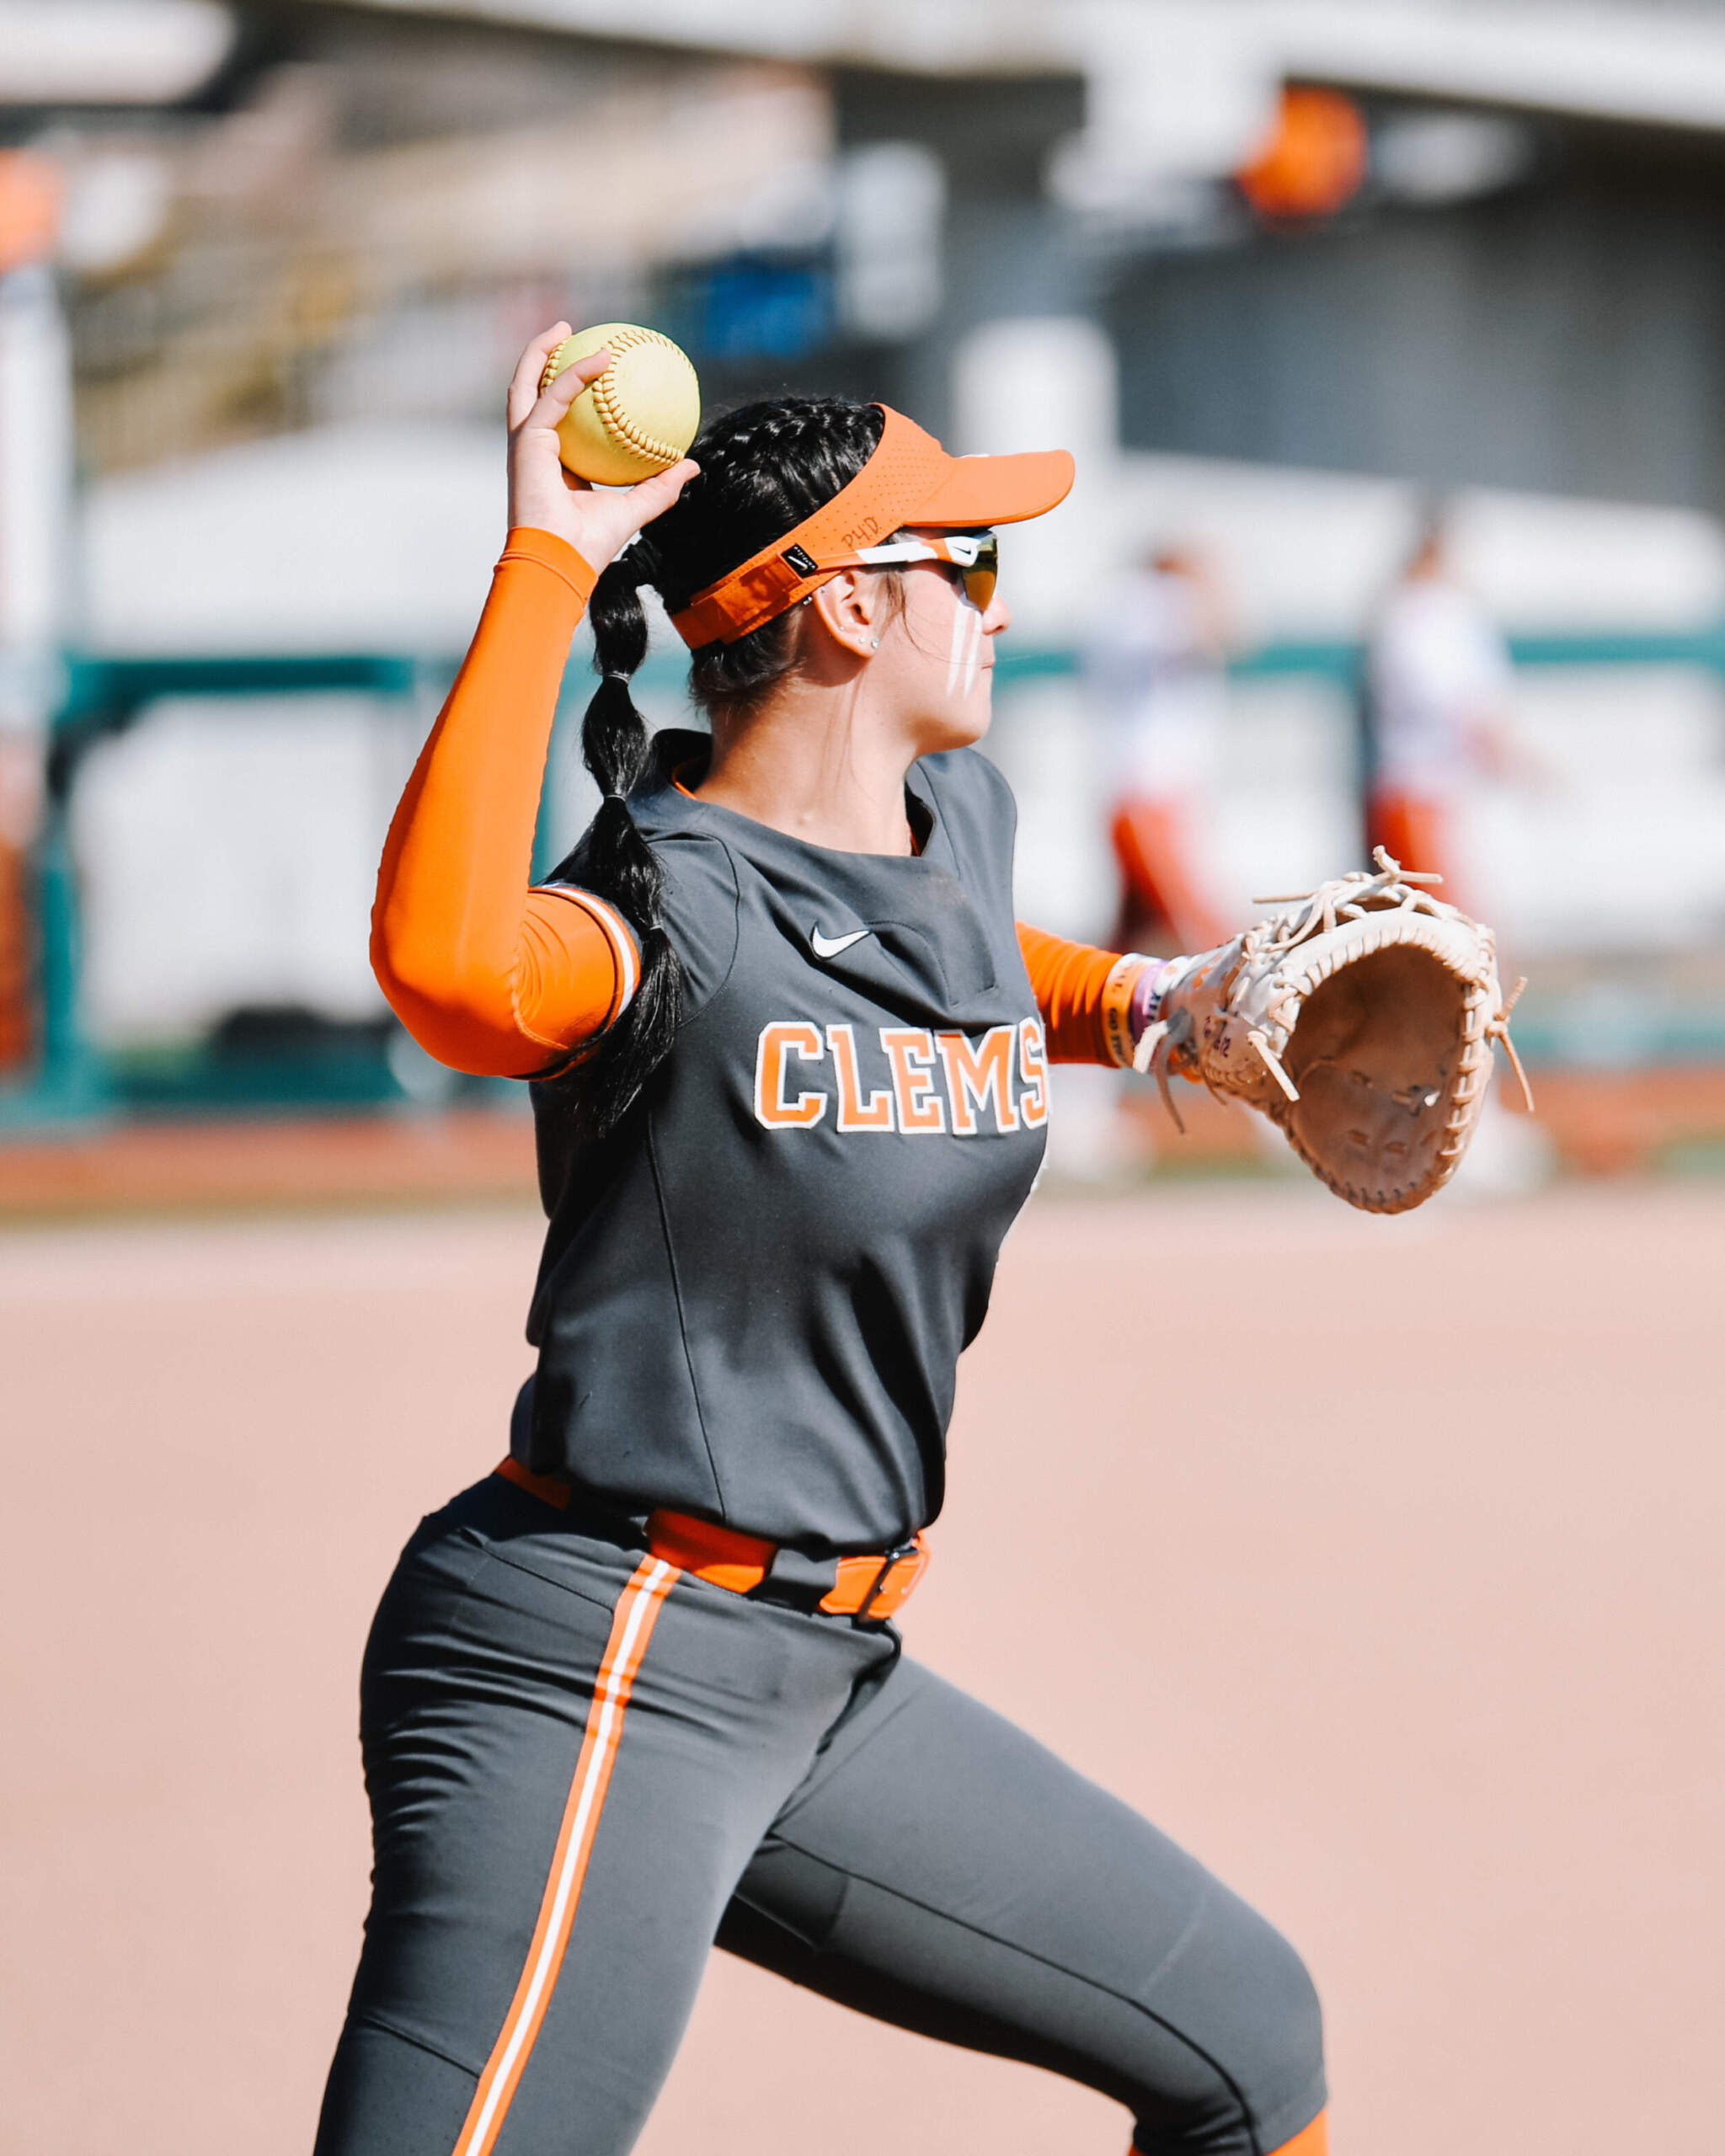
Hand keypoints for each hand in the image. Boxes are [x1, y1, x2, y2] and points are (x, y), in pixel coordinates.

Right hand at [505, 322, 697, 570]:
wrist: (562, 560)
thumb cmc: (591, 544)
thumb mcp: (635, 508)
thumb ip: (660, 486)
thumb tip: (690, 465)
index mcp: (553, 463)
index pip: (557, 418)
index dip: (567, 390)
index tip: (592, 369)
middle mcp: (533, 449)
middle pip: (531, 392)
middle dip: (543, 357)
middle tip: (567, 333)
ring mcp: (524, 443)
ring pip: (527, 383)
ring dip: (542, 351)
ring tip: (565, 328)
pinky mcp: (526, 441)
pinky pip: (555, 396)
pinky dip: (576, 374)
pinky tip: (601, 359)